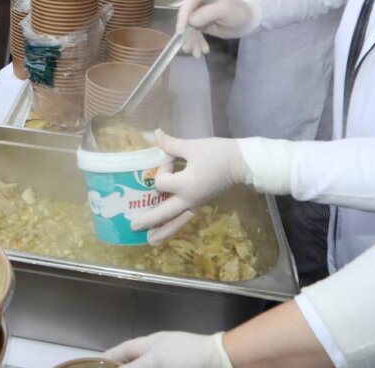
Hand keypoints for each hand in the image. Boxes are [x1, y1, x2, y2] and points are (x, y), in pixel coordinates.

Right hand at [105, 331, 229, 367]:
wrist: (224, 364)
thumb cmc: (189, 356)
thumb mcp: (157, 360)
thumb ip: (134, 367)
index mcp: (151, 345)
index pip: (123, 350)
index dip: (108, 357)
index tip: (93, 365)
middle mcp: (159, 357)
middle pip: (134, 364)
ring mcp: (169, 366)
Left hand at [130, 131, 247, 243]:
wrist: (241, 163)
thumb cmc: (217, 153)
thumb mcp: (193, 146)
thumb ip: (171, 144)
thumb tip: (156, 134)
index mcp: (186, 185)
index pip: (161, 183)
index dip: (161, 171)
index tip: (170, 161)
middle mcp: (189, 199)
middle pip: (165, 213)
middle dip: (149, 220)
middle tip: (133, 226)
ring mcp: (196, 204)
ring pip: (177, 222)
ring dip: (163, 231)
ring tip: (150, 240)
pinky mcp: (202, 204)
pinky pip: (185, 218)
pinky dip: (175, 225)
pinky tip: (169, 229)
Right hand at [177, 0, 261, 57]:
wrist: (248, 21)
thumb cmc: (239, 12)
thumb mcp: (225, 10)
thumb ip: (207, 13)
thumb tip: (190, 21)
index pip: (188, 4)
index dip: (183, 17)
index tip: (181, 32)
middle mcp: (198, 2)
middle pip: (186, 18)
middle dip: (187, 34)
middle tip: (189, 48)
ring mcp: (199, 14)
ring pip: (189, 29)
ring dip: (192, 42)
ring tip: (197, 54)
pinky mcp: (201, 24)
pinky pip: (195, 34)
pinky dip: (197, 43)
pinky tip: (203, 50)